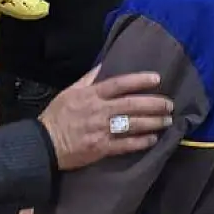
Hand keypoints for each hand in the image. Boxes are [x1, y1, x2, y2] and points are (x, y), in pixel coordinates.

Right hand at [39, 67, 173, 170]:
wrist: (44, 144)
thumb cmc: (57, 116)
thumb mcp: (70, 91)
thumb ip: (89, 78)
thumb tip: (105, 64)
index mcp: (91, 95)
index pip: (119, 84)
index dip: (139, 80)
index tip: (157, 79)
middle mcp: (98, 111)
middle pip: (131, 104)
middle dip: (154, 104)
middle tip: (169, 104)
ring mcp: (101, 130)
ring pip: (132, 124)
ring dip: (152, 122)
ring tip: (167, 121)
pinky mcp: (101, 148)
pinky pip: (126, 144)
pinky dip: (141, 142)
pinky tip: (153, 139)